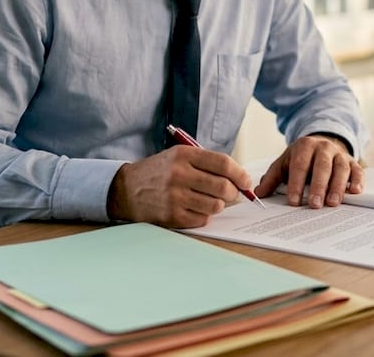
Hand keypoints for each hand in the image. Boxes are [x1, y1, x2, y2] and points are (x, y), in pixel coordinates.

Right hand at [107, 146, 254, 227]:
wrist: (126, 190)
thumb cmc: (159, 172)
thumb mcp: (179, 156)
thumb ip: (207, 163)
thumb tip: (239, 179)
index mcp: (184, 155)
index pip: (223, 163)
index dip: (240, 174)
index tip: (246, 181)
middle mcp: (179, 174)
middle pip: (223, 186)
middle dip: (234, 192)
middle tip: (231, 194)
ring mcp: (175, 197)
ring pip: (216, 205)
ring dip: (218, 205)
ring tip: (209, 200)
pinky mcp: (172, 216)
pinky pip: (202, 219)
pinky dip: (203, 215)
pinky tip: (194, 208)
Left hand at [254, 134, 364, 208]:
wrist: (321, 144)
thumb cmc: (301, 159)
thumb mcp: (285, 163)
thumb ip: (272, 178)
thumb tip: (258, 193)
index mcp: (304, 146)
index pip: (300, 165)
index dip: (296, 184)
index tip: (294, 202)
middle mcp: (323, 148)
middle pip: (322, 166)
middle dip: (318, 186)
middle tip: (314, 205)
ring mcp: (339, 154)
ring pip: (340, 169)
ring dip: (337, 186)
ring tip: (333, 203)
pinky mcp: (352, 162)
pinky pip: (357, 170)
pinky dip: (358, 181)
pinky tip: (355, 192)